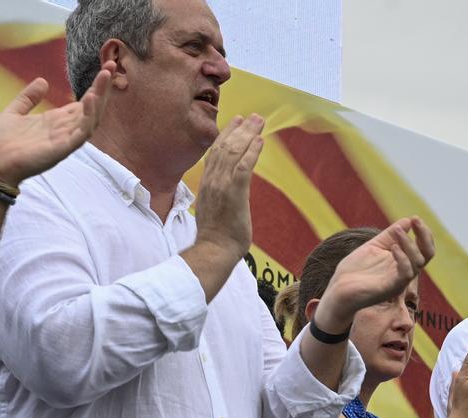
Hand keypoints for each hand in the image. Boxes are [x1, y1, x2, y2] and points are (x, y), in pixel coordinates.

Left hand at [0, 61, 114, 185]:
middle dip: (103, 87)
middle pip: (92, 107)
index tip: (105, 67)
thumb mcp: (14, 112)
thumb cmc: (1, 142)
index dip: (95, 86)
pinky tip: (90, 99)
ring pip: (92, 117)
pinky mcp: (64, 148)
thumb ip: (29, 98)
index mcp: (57, 121)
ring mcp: (67, 139)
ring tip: (105, 77)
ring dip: (100, 97)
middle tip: (112, 67)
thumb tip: (42, 80)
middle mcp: (66, 129)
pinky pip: (82, 132)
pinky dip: (89, 116)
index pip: (83, 102)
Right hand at [193, 114, 265, 257]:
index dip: (226, 135)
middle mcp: (212, 180)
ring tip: (259, 121)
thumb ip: (219, 196)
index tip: (236, 121)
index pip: (215, 152)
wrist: (213, 250)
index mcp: (207, 183)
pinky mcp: (234, 194)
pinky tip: (260, 141)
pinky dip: (251, 152)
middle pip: (224, 147)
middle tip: (253, 116)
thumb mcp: (214, 210)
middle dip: (240, 129)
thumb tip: (226, 194)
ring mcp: (222, 186)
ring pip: (233, 152)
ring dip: (248, 135)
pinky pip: (243, 167)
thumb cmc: (217, 236)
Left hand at [316, 217, 436, 331]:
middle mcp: (405, 271)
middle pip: (428, 254)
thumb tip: (407, 221)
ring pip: (418, 262)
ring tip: (397, 231)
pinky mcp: (391, 288)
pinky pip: (405, 274)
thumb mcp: (374, 246)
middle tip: (416, 220)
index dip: (423, 232)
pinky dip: (403, 258)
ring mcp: (399, 281)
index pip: (423, 247)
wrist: (339, 290)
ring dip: (409, 243)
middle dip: (425, 236)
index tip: (415, 218)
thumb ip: (390, 235)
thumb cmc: (355, 270)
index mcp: (403, 262)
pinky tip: (393, 247)